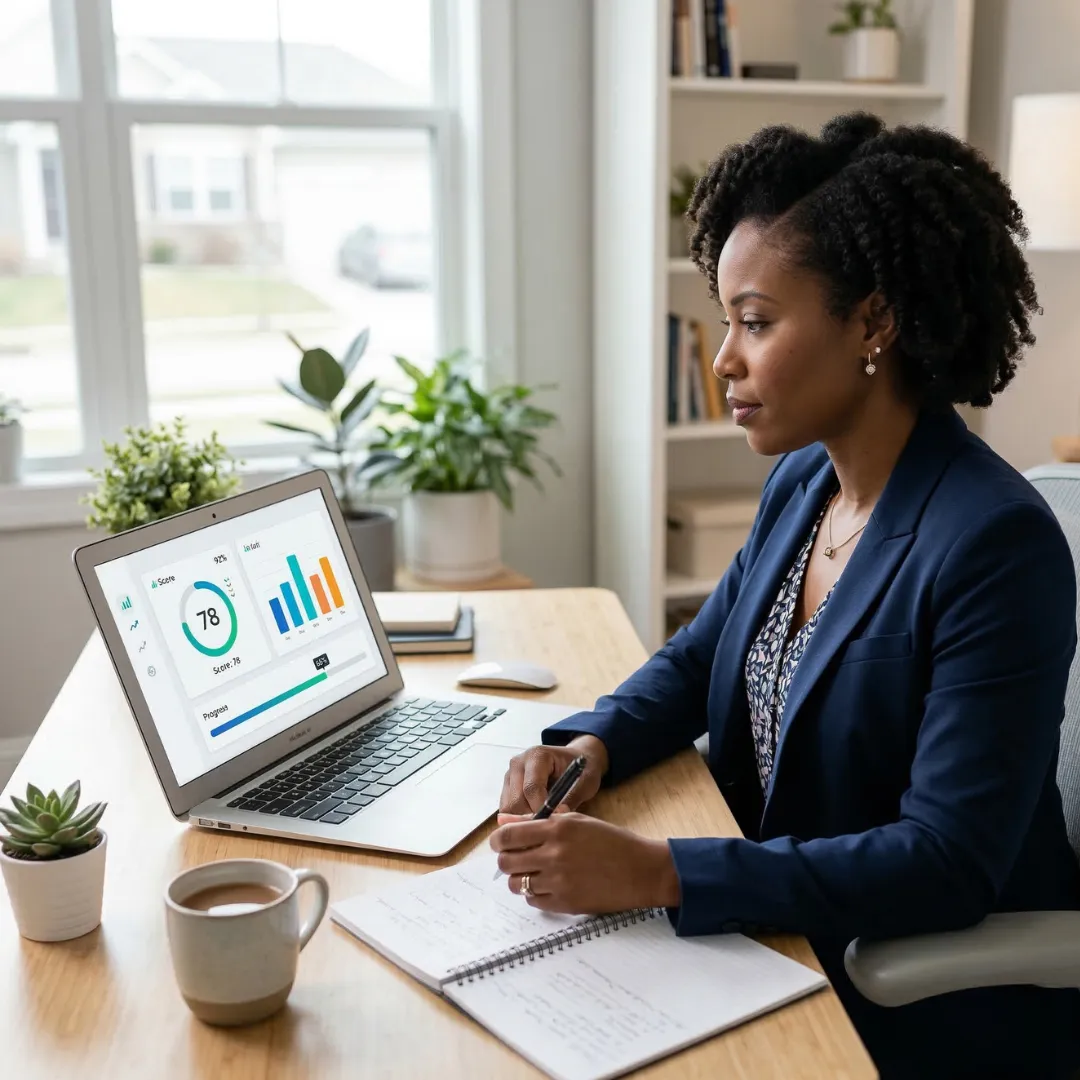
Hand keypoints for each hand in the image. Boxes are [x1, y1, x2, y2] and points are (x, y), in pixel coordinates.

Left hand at [489, 812, 679, 914]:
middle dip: (507, 860)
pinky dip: (534, 893)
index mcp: (557, 828)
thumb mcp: (578, 821)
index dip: (498, 840)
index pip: (508, 836)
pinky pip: (532, 900)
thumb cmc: (611, 842)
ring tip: (534, 873)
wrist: (641, 870)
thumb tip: (504, 821)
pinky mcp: (565, 903)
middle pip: (506, 862)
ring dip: (519, 878)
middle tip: (517, 859)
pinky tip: (547, 885)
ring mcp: (559, 880)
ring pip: (516, 884)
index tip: (501, 843)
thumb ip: (538, 820)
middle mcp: (554, 853)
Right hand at [499, 736, 607, 813]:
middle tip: (550, 826)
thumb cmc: (583, 769)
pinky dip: (519, 819)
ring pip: (508, 808)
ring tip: (544, 823)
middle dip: (531, 816)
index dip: (541, 809)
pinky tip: (537, 819)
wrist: (575, 759)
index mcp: (536, 756)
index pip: (531, 788)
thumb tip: (558, 815)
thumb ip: (571, 797)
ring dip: (524, 819)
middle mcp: (518, 764)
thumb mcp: (585, 782)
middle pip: (516, 800)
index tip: (554, 822)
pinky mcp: (507, 788)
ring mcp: (510, 776)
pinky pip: (507, 810)